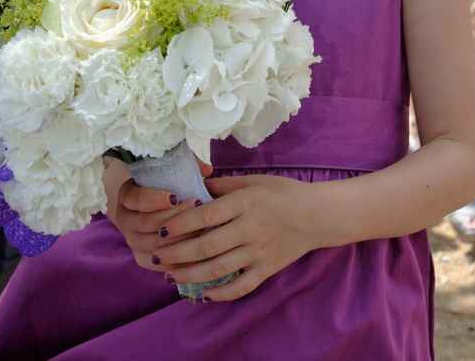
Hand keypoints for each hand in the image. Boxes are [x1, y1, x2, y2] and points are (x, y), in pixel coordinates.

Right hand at [106, 160, 212, 271]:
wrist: (141, 206)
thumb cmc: (158, 183)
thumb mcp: (167, 169)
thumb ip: (186, 166)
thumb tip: (207, 170)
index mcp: (126, 195)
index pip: (137, 199)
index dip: (155, 200)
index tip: (176, 196)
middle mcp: (125, 219)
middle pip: (147, 223)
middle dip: (174, 217)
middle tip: (197, 207)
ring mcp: (131, 240)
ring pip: (154, 245)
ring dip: (179, 237)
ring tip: (202, 227)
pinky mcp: (141, 256)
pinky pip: (157, 263)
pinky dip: (175, 259)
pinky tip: (194, 250)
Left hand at [148, 173, 317, 300]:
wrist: (317, 215)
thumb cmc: (283, 192)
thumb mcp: (254, 180)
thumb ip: (224, 184)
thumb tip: (195, 185)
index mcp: (244, 203)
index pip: (206, 215)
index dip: (182, 223)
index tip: (162, 229)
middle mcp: (249, 229)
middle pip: (207, 245)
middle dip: (178, 253)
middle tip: (157, 256)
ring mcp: (258, 252)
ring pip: (219, 268)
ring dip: (191, 274)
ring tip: (170, 276)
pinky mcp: (266, 269)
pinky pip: (241, 286)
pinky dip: (221, 293)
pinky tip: (203, 294)